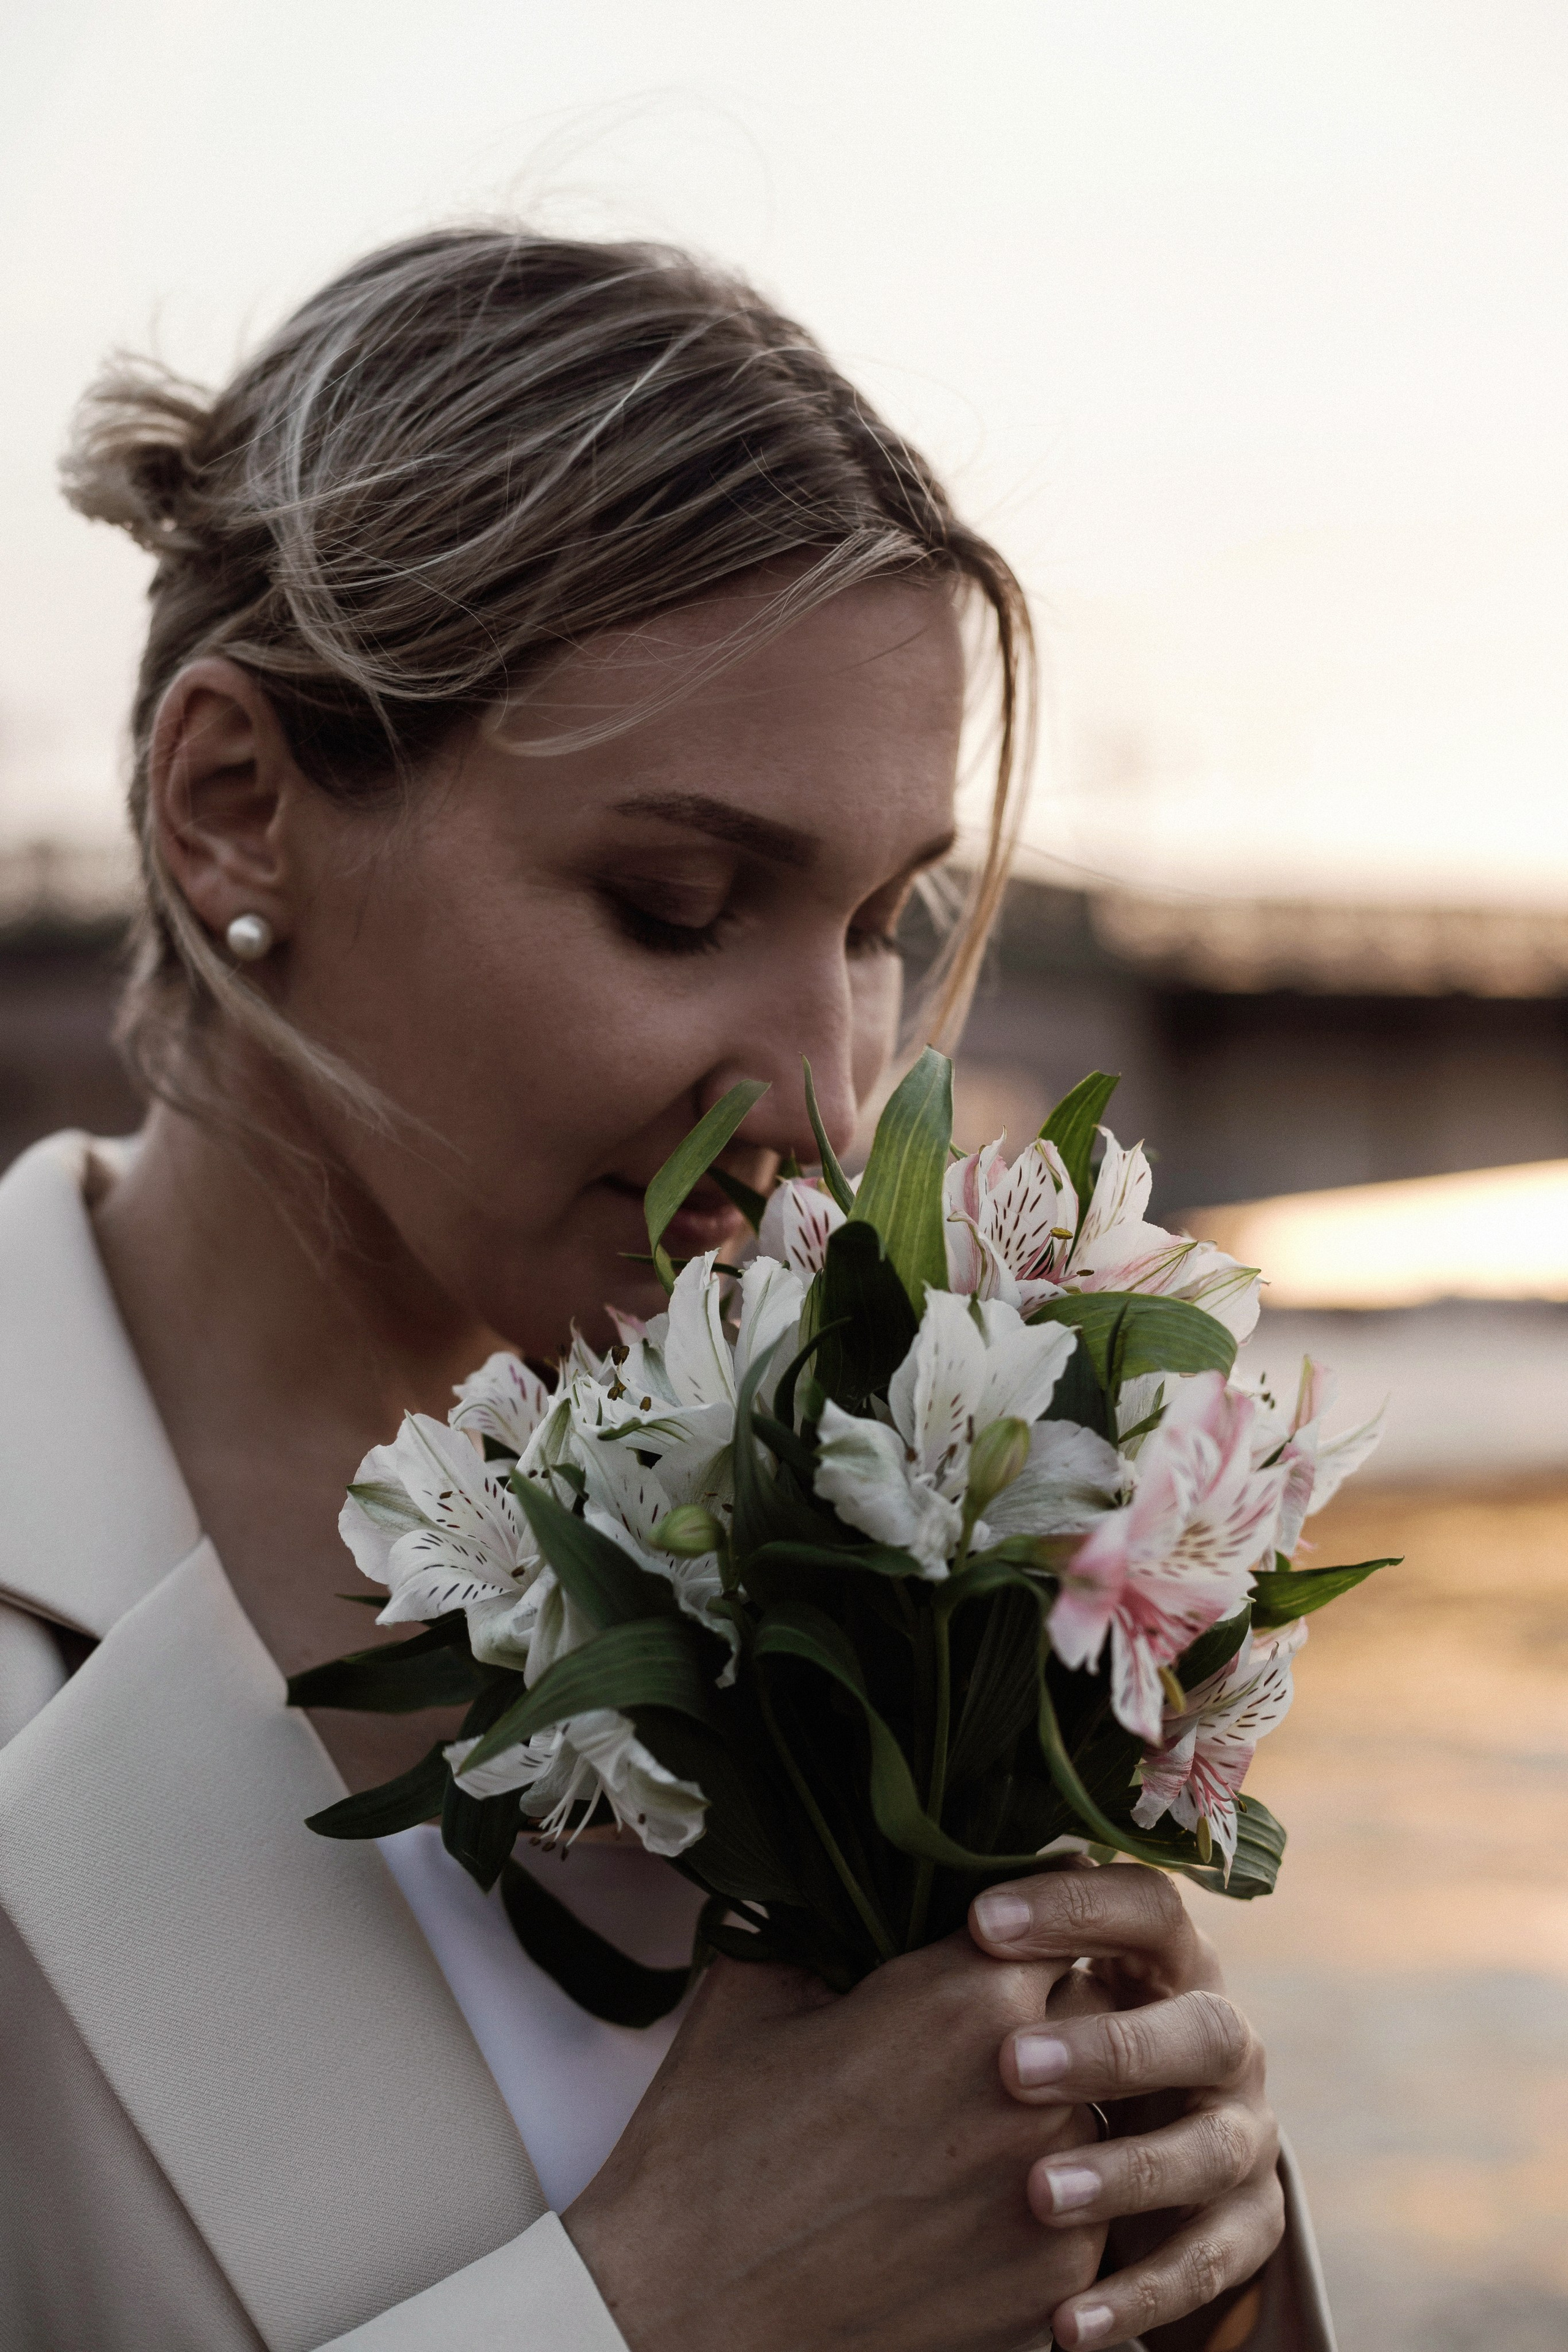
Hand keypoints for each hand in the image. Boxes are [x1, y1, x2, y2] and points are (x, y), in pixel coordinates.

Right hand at [567, 1935, 1107, 2351]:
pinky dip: (1041, 2218)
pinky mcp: (1049, 2299)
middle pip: (1098, 2021)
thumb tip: (861, 1895)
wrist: (677, 2321)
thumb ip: (833, 1928)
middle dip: (1056, 2021)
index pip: (1066, 1922)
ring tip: (972, 2138)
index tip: (1011, 1942)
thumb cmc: (705, 2152)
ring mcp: (1055, 2207)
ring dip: (1057, 2122)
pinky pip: (1083, 2230)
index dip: (1037, 1930)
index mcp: (967, 1998)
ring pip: (1103, 2127)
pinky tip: (969, 2217)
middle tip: (991, 2043)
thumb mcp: (753, 1996)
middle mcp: (1036, 2095)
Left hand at [969, 1864, 1283, 2350]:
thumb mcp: (1021, 1993)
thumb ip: (979, 1955)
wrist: (1143, 2162)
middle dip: (1109, 2048)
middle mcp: (1221, 2037)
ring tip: (1035, 2195)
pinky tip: (1067, 2322)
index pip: (1146, 1906)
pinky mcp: (1248, 2225)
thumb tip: (854, 1902)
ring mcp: (1242, 2133)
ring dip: (1125, 2173)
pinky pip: (1210, 2264)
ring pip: (1206, 2149)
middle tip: (1011, 2067)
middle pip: (1198, 2028)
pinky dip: (1140, 2295)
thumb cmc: (1045, 2051)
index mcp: (1167, 1960)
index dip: (1075, 1906)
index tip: (978, 1923)